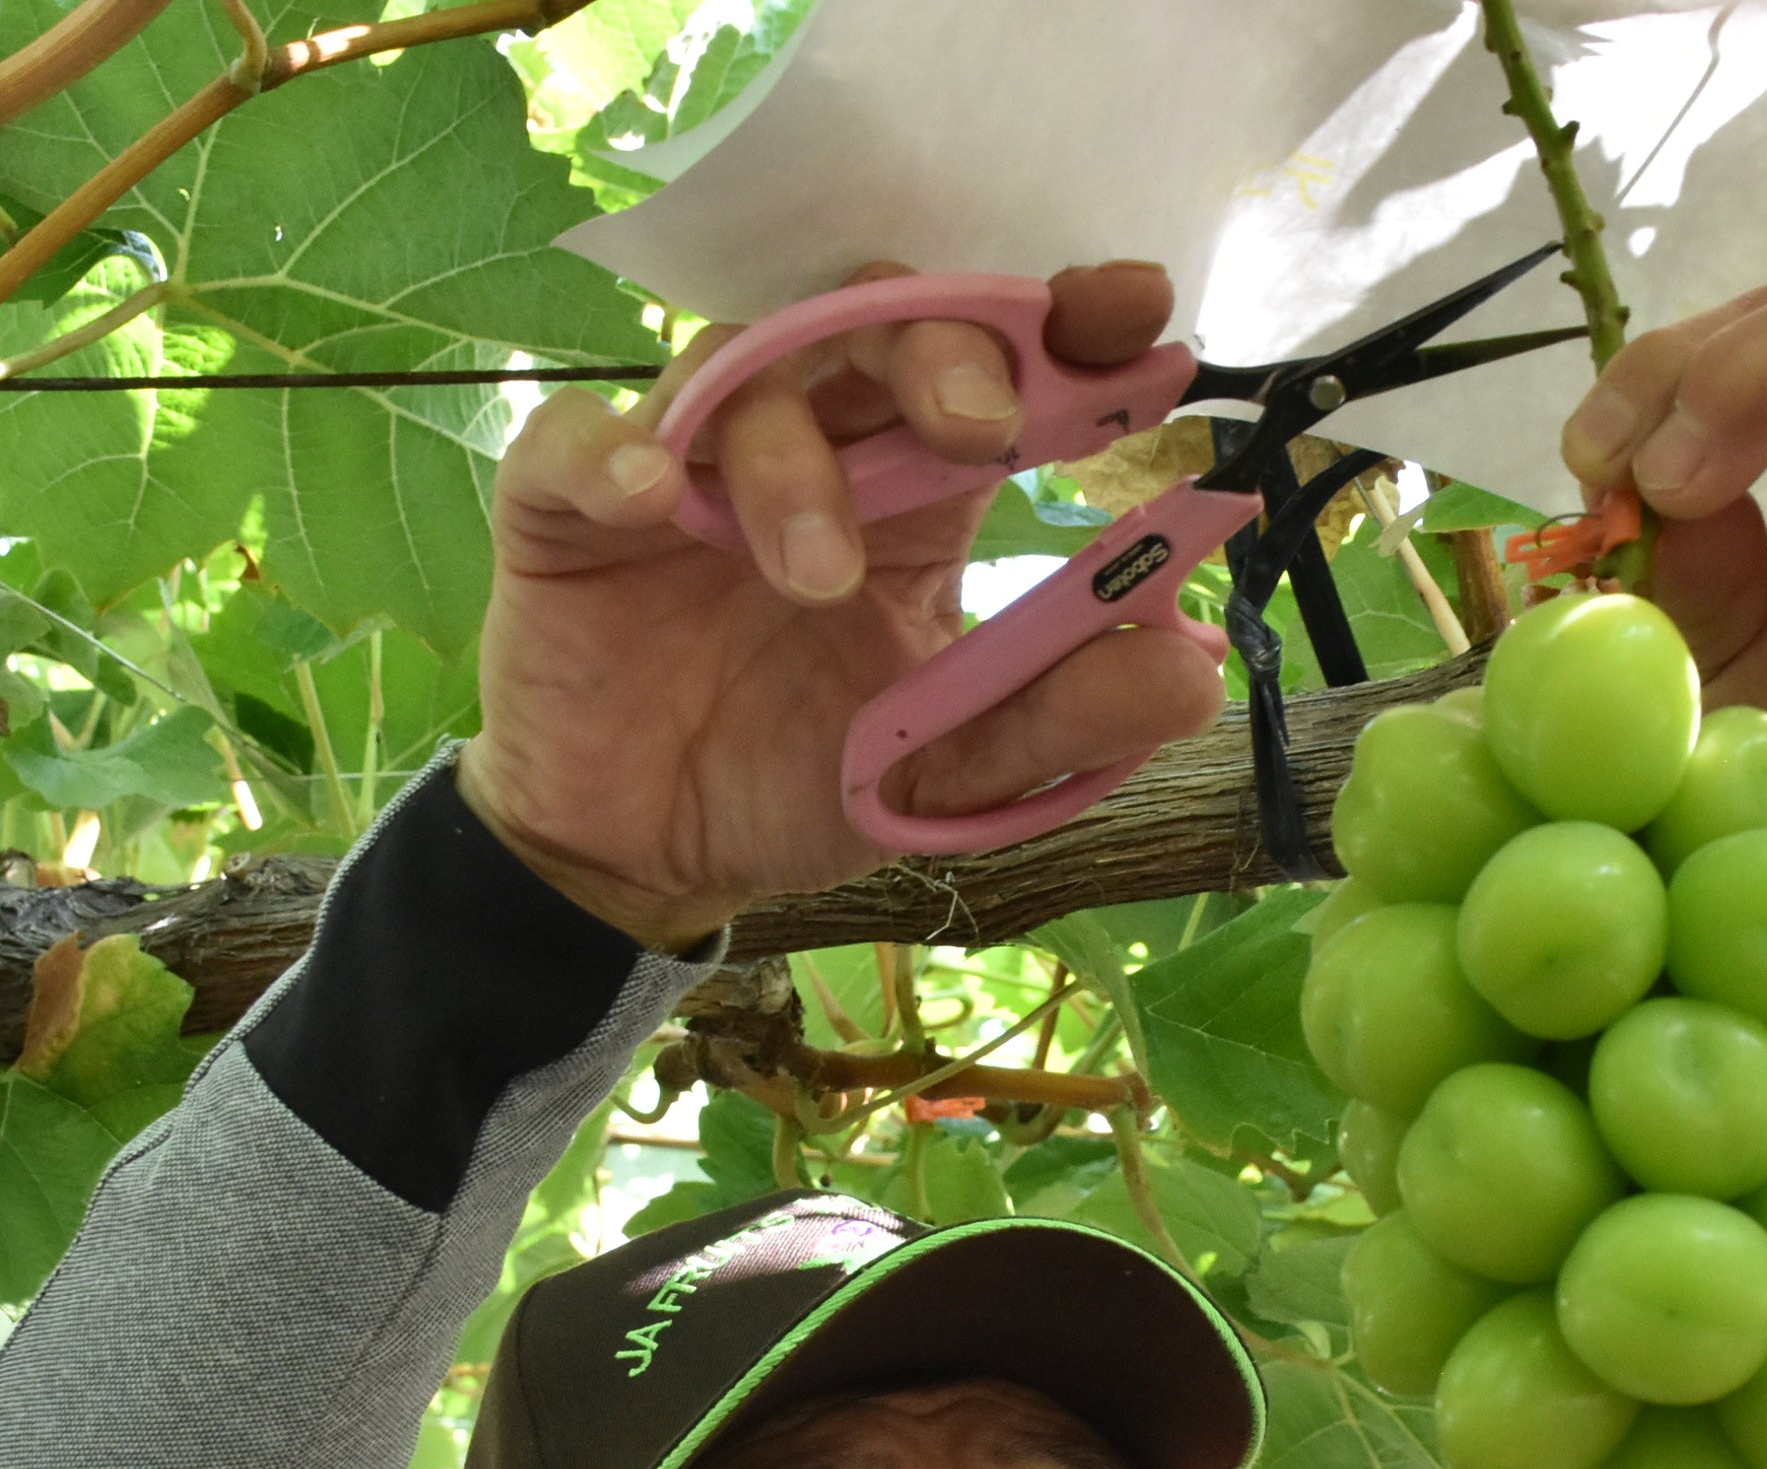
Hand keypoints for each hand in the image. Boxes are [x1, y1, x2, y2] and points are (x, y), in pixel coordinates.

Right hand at [460, 262, 1228, 952]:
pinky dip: (612, 454)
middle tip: (984, 427)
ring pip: (746, 376)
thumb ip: (1062, 720)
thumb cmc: (798, 784)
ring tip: (818, 579)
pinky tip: (650, 496)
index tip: (1138, 311)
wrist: (641, 860)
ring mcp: (689, 466)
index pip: (1001, 369)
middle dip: (942, 351)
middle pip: (878, 326)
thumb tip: (1197, 665)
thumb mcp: (947, 773)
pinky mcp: (569, 508)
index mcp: (919, 495)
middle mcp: (813, 449)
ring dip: (795, 461)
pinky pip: (580, 442)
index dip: (1065, 327)